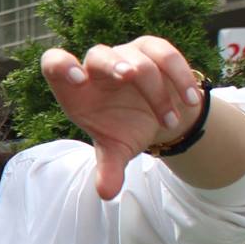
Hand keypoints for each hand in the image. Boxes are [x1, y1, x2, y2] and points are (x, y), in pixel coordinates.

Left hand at [41, 37, 205, 199]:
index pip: (55, 64)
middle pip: (98, 54)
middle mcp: (97, 67)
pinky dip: (180, 78)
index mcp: (78, 89)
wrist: (158, 117)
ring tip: (168, 122)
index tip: (76, 79)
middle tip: (129, 76)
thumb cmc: (126, 129)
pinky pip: (167, 55)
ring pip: (138, 58)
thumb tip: (106, 193)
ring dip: (155, 91)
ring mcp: (126, 53)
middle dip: (114, 64)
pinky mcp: (153, 50)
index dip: (60, 65)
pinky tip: (189, 102)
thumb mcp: (116, 150)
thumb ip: (108, 169)